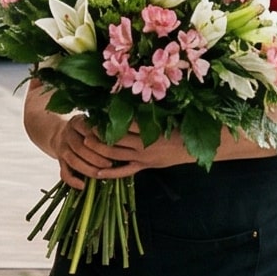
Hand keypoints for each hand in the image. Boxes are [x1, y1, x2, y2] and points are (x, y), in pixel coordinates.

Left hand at [54, 121, 179, 185]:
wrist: (191, 149)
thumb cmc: (180, 130)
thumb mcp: (165, 118)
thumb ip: (147, 113)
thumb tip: (128, 103)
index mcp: (149, 130)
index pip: (124, 123)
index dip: (109, 117)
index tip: (96, 111)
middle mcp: (143, 145)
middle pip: (115, 139)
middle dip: (98, 132)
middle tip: (84, 125)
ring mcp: (142, 158)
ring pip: (115, 154)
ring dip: (98, 149)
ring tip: (85, 141)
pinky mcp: (143, 167)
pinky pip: (124, 172)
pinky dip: (110, 173)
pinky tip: (96, 171)